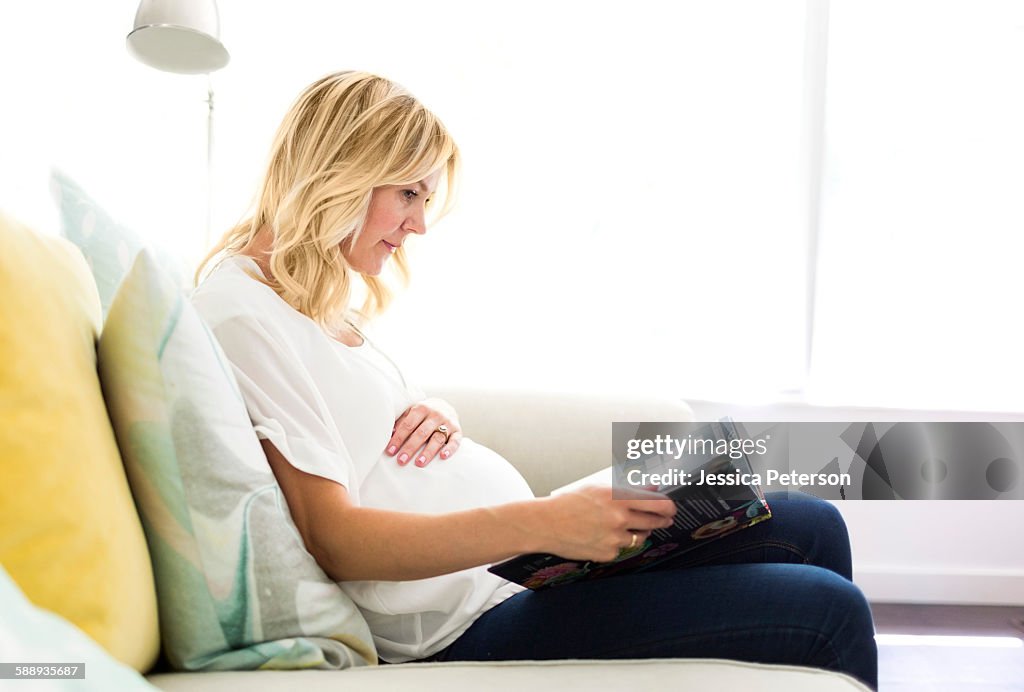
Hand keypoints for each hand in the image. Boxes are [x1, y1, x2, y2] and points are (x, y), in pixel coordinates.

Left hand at [386, 398, 461, 467]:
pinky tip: (443, 456)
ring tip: (419, 463)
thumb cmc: (423, 413)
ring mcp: (448, 423)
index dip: (399, 438)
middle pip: (421, 433)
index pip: (408, 425)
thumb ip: (402, 421)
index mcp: (421, 408)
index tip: (390, 451)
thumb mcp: (412, 412)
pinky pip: (455, 441)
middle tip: (401, 460)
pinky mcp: (458, 431)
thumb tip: (390, 434)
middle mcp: (435, 414)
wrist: (445, 406)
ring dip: (428, 451)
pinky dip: (450, 449)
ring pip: (437, 438)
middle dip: (410, 447)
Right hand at [537, 486, 676, 562]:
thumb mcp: (598, 488)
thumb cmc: (569, 503)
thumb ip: (627, 490)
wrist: (546, 524)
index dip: (669, 507)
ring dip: (639, 531)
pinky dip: (619, 542)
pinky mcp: (608, 553)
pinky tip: (605, 535)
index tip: (671, 508)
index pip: (658, 504)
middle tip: (663, 519)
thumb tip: (650, 490)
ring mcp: (615, 538)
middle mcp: (619, 518)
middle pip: (655, 521)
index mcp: (618, 497)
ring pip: (641, 536)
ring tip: (626, 525)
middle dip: (662, 520)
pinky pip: (623, 548)